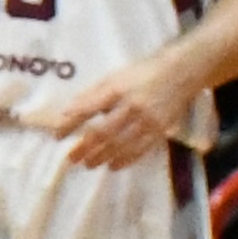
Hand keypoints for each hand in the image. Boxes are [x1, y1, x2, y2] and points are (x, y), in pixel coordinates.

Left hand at [25, 59, 183, 172]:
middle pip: (104, 132)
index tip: (57, 136)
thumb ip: (92, 94)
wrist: (181, 72)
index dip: (70, 124)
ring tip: (89, 164)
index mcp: (117, 89)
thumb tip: (67, 111)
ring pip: (121, 144)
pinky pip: (141, 149)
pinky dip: (126, 159)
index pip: (87, 109)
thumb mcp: (114, 77)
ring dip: (103, 156)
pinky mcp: (161, 130)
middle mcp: (132, 106)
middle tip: (72, 159)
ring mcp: (148, 120)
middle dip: (85, 147)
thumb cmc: (141, 73)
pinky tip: (113, 165)